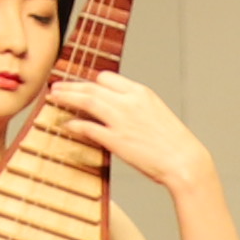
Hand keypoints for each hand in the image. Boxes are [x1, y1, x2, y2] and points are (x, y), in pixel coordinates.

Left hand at [48, 70, 213, 198]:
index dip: (89, 81)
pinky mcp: (116, 140)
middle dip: (71, 86)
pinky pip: (88, 127)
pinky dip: (74, 124)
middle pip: (92, 86)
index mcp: (141, 93)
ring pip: (87, 101)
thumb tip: (114, 108)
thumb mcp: (155, 113)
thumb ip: (134, 107)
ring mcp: (121, 120)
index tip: (78, 85)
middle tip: (56, 87)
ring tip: (54, 99)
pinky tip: (66, 125)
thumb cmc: (173, 142)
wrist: (185, 161)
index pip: (107, 77)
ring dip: (67, 98)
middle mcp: (129, 102)